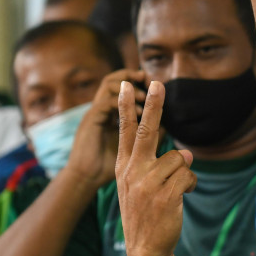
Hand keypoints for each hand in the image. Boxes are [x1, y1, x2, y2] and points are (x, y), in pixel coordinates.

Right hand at [63, 70, 148, 187]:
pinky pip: (104, 103)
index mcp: (112, 114)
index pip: (126, 91)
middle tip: (154, 80)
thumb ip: (151, 138)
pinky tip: (139, 113)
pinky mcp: (89, 120)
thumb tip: (170, 129)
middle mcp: (103, 110)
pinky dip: (121, 104)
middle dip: (133, 76)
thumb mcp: (134, 151)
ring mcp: (95, 113)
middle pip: (115, 81)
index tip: (159, 86)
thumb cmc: (108, 168)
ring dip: (129, 87)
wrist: (86, 179)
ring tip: (146, 96)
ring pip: (108, 85)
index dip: (140, 85)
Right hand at [115, 80, 196, 255]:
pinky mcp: (166, 194)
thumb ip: (155, 166)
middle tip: (157, 82)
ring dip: (184, 173)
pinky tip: (183, 197)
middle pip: (147, 130)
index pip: (125, 131)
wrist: (146, 250)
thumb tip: (185, 154)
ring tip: (175, 191)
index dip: (126, 106)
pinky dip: (191, 184)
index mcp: (123, 167)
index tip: (124, 85)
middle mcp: (133, 171)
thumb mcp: (138, 188)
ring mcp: (148, 182)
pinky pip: (189, 175)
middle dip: (153, 104)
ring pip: (179, 159)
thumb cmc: (144, 215)